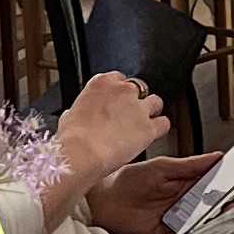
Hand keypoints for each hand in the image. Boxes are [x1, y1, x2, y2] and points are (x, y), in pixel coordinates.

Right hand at [56, 70, 167, 197]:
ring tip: (142, 125)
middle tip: (127, 116)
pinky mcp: (149, 127)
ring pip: (156, 102)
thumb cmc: (72, 139)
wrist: (82, 154)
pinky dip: (160, 128)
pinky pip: (164, 123)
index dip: (118, 93)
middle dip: (135, 101)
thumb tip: (75, 115)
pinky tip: (152, 134)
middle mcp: (123, 90)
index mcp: (101, 83)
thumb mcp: (68, 117)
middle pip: (138, 88)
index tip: (116, 103)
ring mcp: (138, 108)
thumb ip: (79, 111)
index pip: (118, 79)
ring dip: (150, 112)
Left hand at [89, 152, 218, 233]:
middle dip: (221, 210)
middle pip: (209, 210)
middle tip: (228, 206)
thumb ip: (190, 164)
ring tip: (208, 222)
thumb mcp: (163, 167)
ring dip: (203, 226)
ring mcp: (173, 220)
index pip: (213, 187)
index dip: (227, 188)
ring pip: (196, 226)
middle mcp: (183, 204)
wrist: (105, 198)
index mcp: (186, 185)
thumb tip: (216, 157)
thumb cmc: (130, 179)